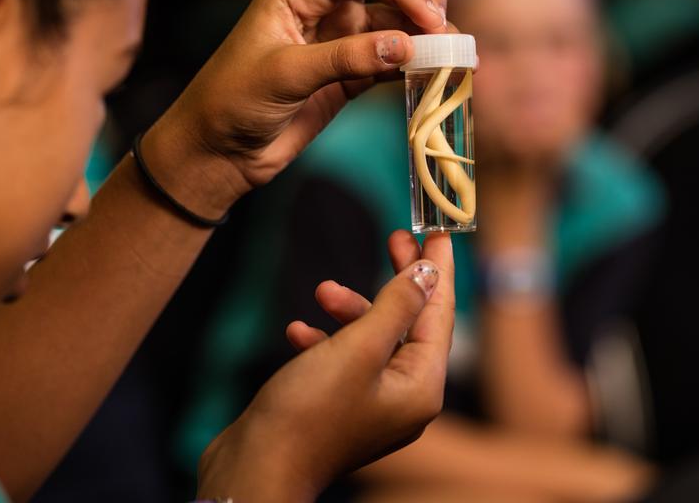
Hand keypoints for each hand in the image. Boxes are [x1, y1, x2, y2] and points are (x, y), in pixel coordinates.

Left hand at [141, 0, 449, 218]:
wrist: (216, 149)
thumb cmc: (232, 102)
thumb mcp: (284, 76)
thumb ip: (345, 58)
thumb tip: (406, 45)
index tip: (433, 21)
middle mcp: (322, 0)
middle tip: (447, 31)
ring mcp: (339, 33)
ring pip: (398, 19)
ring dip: (426, 33)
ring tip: (455, 56)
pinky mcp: (349, 67)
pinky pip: (393, 54)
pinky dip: (417, 61)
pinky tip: (438, 72)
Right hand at [196, 232, 454, 501]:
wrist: (258, 466)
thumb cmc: (310, 412)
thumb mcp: (358, 348)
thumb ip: (395, 306)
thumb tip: (428, 274)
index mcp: (421, 386)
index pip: (439, 314)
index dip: (437, 270)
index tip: (437, 232)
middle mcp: (403, 397)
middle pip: (409, 323)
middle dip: (395, 281)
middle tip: (394, 236)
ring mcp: (371, 404)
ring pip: (371, 338)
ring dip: (348, 310)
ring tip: (321, 293)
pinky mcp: (338, 406)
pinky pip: (342, 360)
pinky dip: (324, 340)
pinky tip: (297, 332)